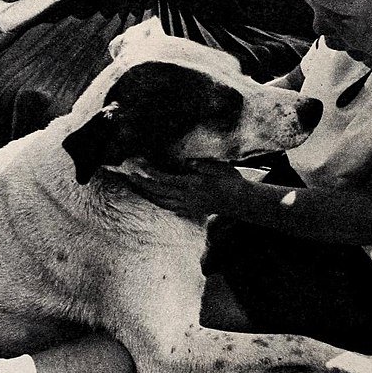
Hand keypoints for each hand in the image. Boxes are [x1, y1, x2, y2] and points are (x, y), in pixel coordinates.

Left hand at [126, 160, 248, 219]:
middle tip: (130, 177)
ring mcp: (189, 205)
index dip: (151, 174)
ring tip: (137, 188)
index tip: (140, 166)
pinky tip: (154, 199)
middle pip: (159, 192)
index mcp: (192, 184)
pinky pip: (171, 208)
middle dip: (143, 185)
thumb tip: (187, 162)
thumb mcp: (219, 167)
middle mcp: (187, 197)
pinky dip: (159, 204)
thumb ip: (202, 164)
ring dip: (148, 195)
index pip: (166, 180)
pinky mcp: (192, 210)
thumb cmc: (231, 181)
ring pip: (163, 202)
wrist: (241, 202)